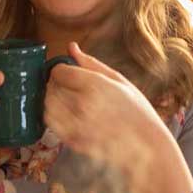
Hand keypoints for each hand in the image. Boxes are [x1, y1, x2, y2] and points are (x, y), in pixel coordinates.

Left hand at [43, 43, 192, 192]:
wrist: (146, 146)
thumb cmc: (136, 110)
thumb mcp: (119, 80)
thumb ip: (90, 63)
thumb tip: (71, 46)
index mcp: (94, 86)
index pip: (58, 71)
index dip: (61, 69)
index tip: (68, 72)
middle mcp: (81, 105)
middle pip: (50, 87)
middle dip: (55, 84)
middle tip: (67, 85)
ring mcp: (75, 125)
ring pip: (46, 105)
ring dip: (51, 99)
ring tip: (68, 99)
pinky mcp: (72, 141)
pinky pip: (50, 123)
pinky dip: (52, 115)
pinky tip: (66, 114)